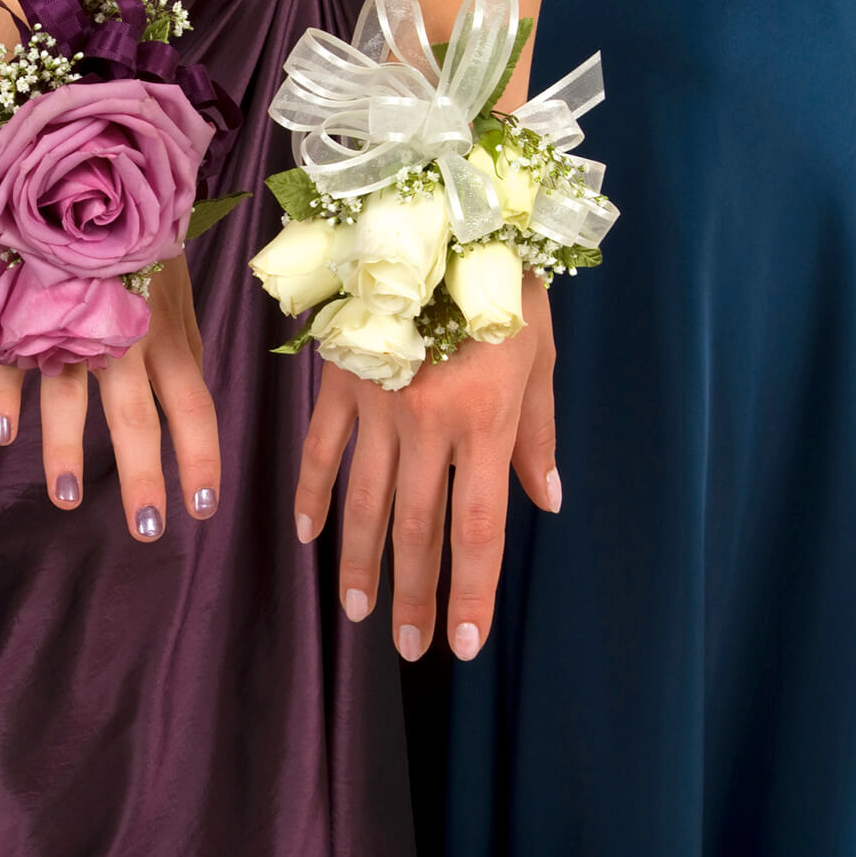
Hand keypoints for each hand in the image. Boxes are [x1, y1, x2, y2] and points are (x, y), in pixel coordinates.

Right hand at [0, 257, 221, 539]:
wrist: (86, 162)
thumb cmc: (136, 230)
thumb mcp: (173, 284)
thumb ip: (177, 340)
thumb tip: (191, 397)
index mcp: (167, 328)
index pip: (193, 404)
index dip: (200, 457)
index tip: (202, 508)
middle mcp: (124, 329)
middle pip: (137, 414)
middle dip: (141, 475)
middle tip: (146, 530)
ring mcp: (71, 316)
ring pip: (69, 392)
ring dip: (65, 449)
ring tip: (67, 499)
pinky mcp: (24, 301)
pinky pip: (10, 354)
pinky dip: (4, 394)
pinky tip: (1, 433)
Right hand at [294, 274, 560, 660]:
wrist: (442, 208)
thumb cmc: (504, 280)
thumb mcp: (540, 355)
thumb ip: (538, 433)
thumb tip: (545, 502)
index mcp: (484, 421)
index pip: (477, 528)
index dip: (471, 592)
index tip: (464, 643)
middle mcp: (427, 423)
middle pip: (415, 529)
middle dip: (412, 596)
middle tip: (406, 647)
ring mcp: (376, 402)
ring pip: (364, 501)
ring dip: (360, 563)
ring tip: (355, 612)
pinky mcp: (339, 379)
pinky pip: (321, 449)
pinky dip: (315, 494)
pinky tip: (310, 536)